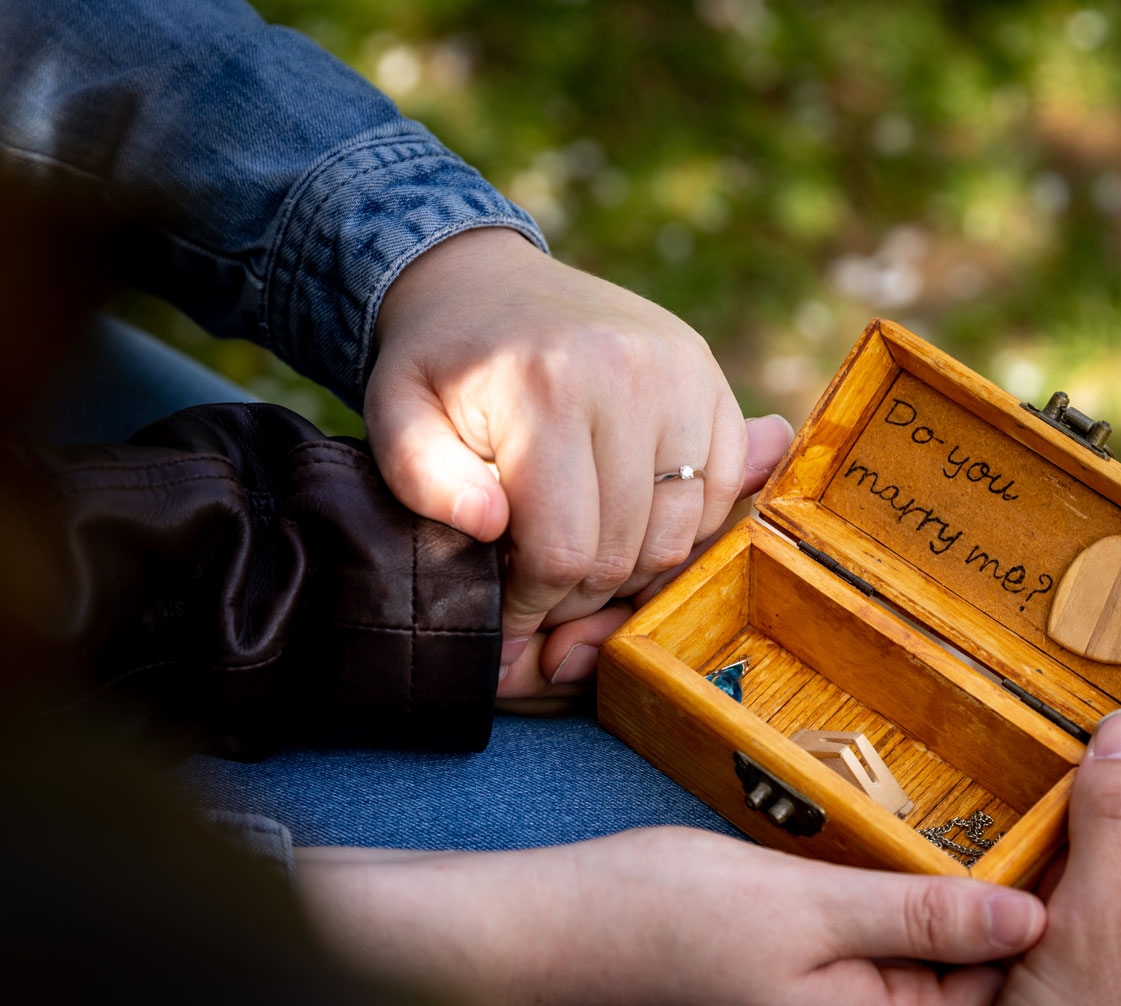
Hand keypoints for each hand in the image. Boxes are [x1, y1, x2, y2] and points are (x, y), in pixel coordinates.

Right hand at [295, 827, 1045, 1005]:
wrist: (561, 931)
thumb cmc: (670, 915)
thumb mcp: (808, 902)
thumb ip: (922, 910)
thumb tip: (1035, 918)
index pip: (1001, 999)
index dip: (1047, 926)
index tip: (1084, 849)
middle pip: (969, 996)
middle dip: (1011, 922)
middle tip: (1050, 833)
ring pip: (926, 982)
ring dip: (960, 918)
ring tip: (999, 838)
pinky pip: (881, 974)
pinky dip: (908, 925)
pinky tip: (918, 870)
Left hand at [365, 228, 786, 686]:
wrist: (486, 279)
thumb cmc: (440, 364)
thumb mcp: (396, 413)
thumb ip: (421, 476)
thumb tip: (490, 524)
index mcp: (548, 387)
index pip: (563, 551)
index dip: (533, 603)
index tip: (508, 611)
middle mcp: (630, 374)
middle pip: (626, 551)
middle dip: (579, 594)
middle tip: (541, 590)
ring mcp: (683, 373)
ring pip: (680, 534)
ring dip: (633, 569)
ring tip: (581, 557)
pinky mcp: (712, 378)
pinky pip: (724, 493)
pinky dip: (682, 526)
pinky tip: (628, 520)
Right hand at [987, 709, 1120, 1005]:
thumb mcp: (1092, 932)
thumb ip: (1112, 826)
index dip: (1090, 796)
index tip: (1021, 799)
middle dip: (1072, 862)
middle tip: (1003, 872)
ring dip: (1064, 915)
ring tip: (1009, 927)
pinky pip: (1114, 978)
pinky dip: (1069, 966)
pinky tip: (1027, 981)